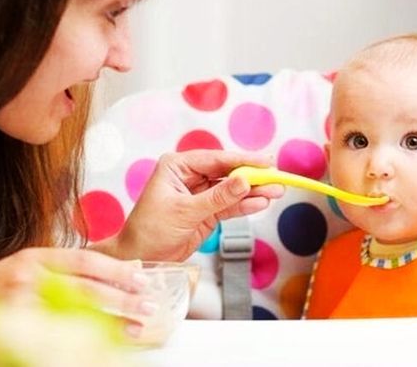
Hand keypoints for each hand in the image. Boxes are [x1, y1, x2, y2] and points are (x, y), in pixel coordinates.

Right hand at [0, 247, 152, 335]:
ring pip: (74, 313)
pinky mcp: (14, 329)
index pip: (85, 260)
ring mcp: (21, 305)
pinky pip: (54, 336)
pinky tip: (100, 344)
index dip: (116, 270)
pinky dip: (81, 340)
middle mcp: (30, 277)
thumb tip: (115, 273)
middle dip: (121, 298)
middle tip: (148, 305)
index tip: (141, 278)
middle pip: (85, 288)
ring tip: (135, 327)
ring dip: (109, 322)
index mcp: (37, 258)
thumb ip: (64, 269)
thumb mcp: (29, 268)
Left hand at [113, 150, 284, 260]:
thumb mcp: (185, 212)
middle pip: (227, 172)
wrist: (140, 258)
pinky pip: (230, 206)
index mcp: (177, 166)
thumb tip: (244, 181)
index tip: (266, 162)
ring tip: (276, 191)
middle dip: (252, 176)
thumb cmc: (150, 230)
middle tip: (276, 176)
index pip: (216, 159)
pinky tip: (262, 203)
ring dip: (253, 192)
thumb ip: (217, 197)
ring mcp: (200, 194)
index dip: (243, 160)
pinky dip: (246, 205)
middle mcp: (189, 176)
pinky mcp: (207, 212)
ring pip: (232, 190)